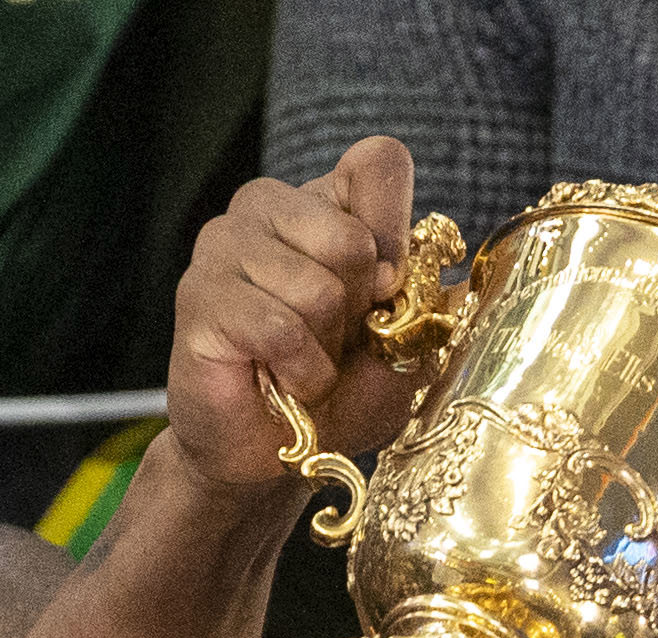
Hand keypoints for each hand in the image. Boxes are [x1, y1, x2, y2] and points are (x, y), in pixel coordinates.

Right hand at [164, 138, 428, 500]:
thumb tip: (456, 273)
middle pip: (352, 238)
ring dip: (324, 352)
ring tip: (299, 364)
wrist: (269, 454)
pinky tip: (281, 382)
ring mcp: (224, 244)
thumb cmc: (337, 393)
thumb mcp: (405, 344)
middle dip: (358, 312)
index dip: (396, 237)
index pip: (378, 163)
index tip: (385, 292)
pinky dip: (298, 372)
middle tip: (330, 342)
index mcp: (322, 201)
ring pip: (318, 289)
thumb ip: (429, 297)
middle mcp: (266, 205)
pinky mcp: (201, 296)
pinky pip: (279, 328)